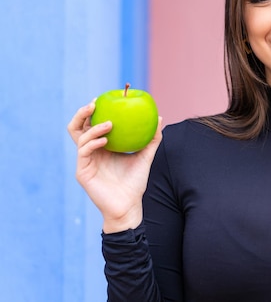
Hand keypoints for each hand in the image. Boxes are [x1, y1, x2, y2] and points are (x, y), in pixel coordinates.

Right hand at [67, 100, 163, 232]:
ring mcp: (85, 161)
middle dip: (82, 113)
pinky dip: (93, 142)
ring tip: (110, 124)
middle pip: (77, 127)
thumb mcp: (145, 156)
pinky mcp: (82, 172)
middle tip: (95, 104)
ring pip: (79, 137)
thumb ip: (152, 139)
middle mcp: (90, 152)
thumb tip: (159, 118)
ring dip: (94, 127)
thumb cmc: (135, 183)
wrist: (129, 206)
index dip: (93, 111)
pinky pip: (84, 152)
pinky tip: (105, 139)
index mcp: (102, 147)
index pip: (92, 124)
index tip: (103, 98)